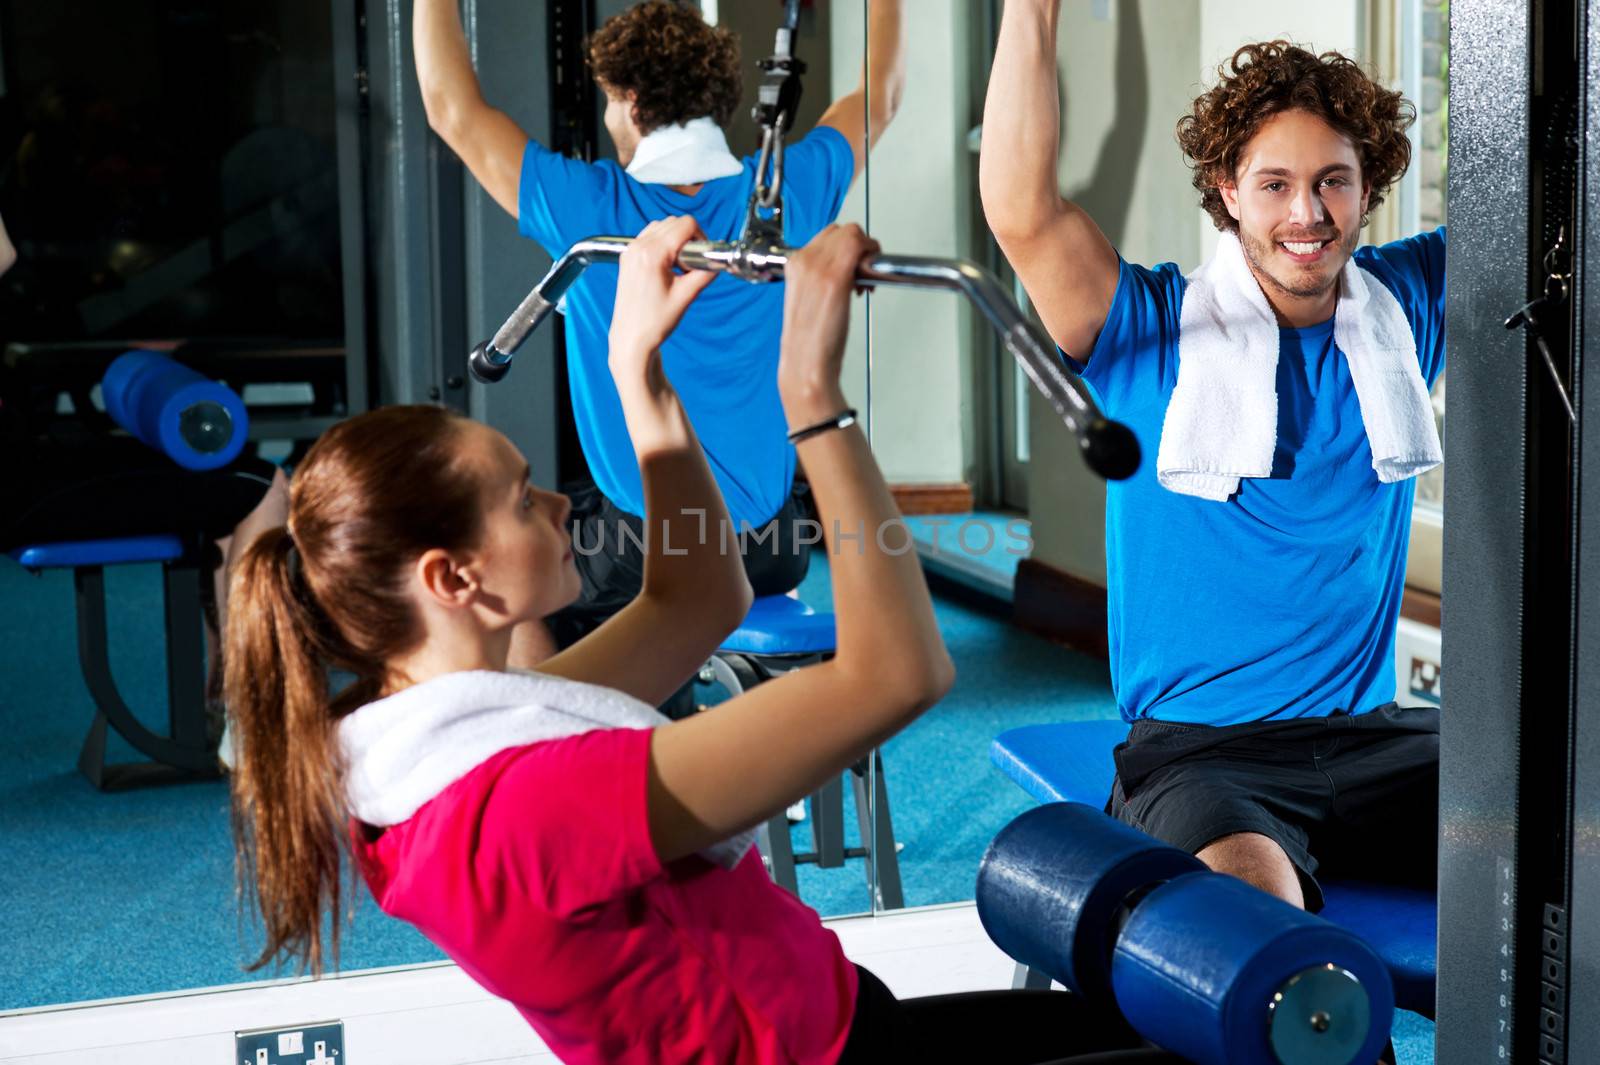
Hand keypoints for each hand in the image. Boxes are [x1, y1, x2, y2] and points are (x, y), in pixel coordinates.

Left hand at [608, 216, 717, 380]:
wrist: (631, 338)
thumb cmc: (654, 322)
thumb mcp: (686, 296)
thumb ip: (704, 274)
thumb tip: (716, 262)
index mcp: (652, 254)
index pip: (685, 225)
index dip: (700, 237)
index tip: (702, 256)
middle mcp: (638, 247)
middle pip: (673, 222)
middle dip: (688, 238)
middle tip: (692, 264)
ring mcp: (630, 251)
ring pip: (661, 226)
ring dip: (675, 239)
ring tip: (679, 266)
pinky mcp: (627, 257)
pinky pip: (649, 237)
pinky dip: (663, 244)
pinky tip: (667, 267)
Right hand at [778, 224, 878, 420]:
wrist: (806, 363)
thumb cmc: (809, 340)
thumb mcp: (807, 300)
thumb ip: (818, 279)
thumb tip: (843, 269)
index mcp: (793, 264)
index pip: (826, 236)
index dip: (844, 248)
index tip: (852, 267)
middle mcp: (804, 260)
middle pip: (842, 231)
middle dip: (857, 247)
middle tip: (862, 274)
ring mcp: (819, 266)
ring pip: (853, 233)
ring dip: (865, 253)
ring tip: (862, 284)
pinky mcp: (835, 277)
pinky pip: (860, 246)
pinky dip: (872, 257)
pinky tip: (868, 285)